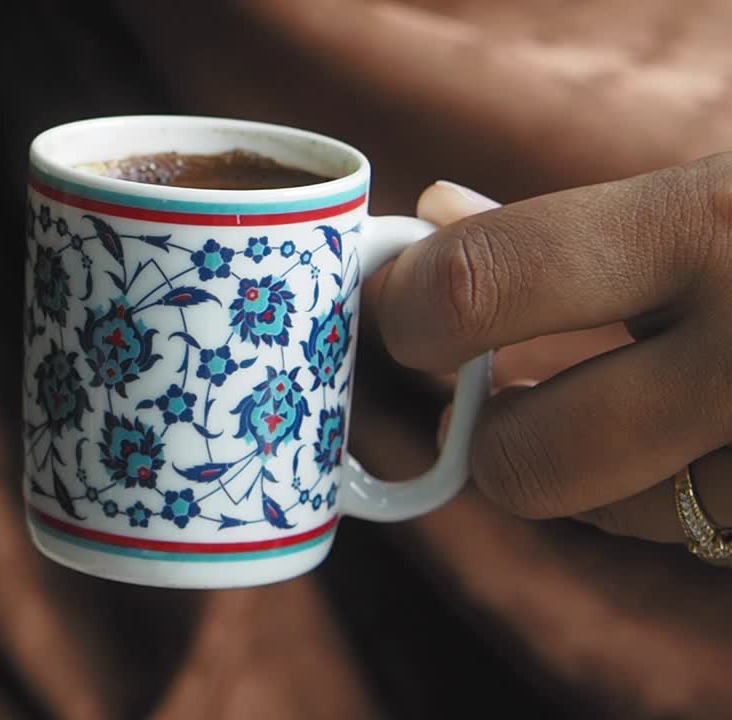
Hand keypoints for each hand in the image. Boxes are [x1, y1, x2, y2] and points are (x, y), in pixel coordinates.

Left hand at [373, 155, 731, 542]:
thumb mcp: (717, 198)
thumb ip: (578, 224)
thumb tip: (434, 213)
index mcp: (707, 227)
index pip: (482, 285)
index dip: (406, 308)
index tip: (393, 310)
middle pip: (519, 459)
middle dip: (491, 437)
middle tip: (507, 398)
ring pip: (609, 514)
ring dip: (595, 474)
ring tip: (642, 406)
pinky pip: (686, 535)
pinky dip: (666, 493)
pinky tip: (701, 436)